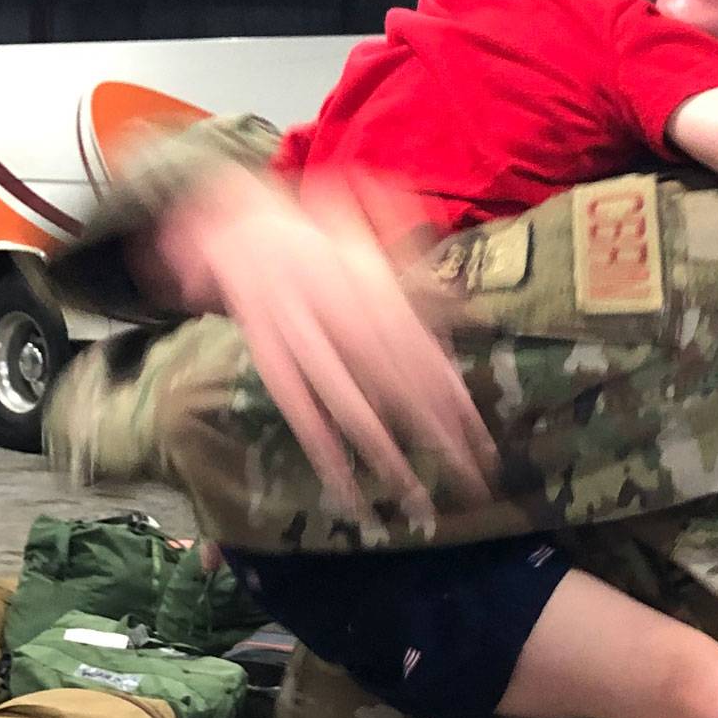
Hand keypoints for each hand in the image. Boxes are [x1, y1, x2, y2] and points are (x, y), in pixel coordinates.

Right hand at [150, 170, 496, 522]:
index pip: (422, 350)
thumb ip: (412, 271)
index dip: (453, 397)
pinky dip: (322, 451)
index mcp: (369, 280)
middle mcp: (338, 307)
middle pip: (396, 382)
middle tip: (468, 480)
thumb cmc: (314, 239)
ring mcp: (299, 333)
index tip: (483, 440)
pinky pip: (298, 410)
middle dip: (434, 433)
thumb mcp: (367, 238)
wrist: (233, 219)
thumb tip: (461, 306)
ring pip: (349, 403)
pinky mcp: (267, 356)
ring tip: (414, 498)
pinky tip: (346, 489)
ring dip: (384, 452)